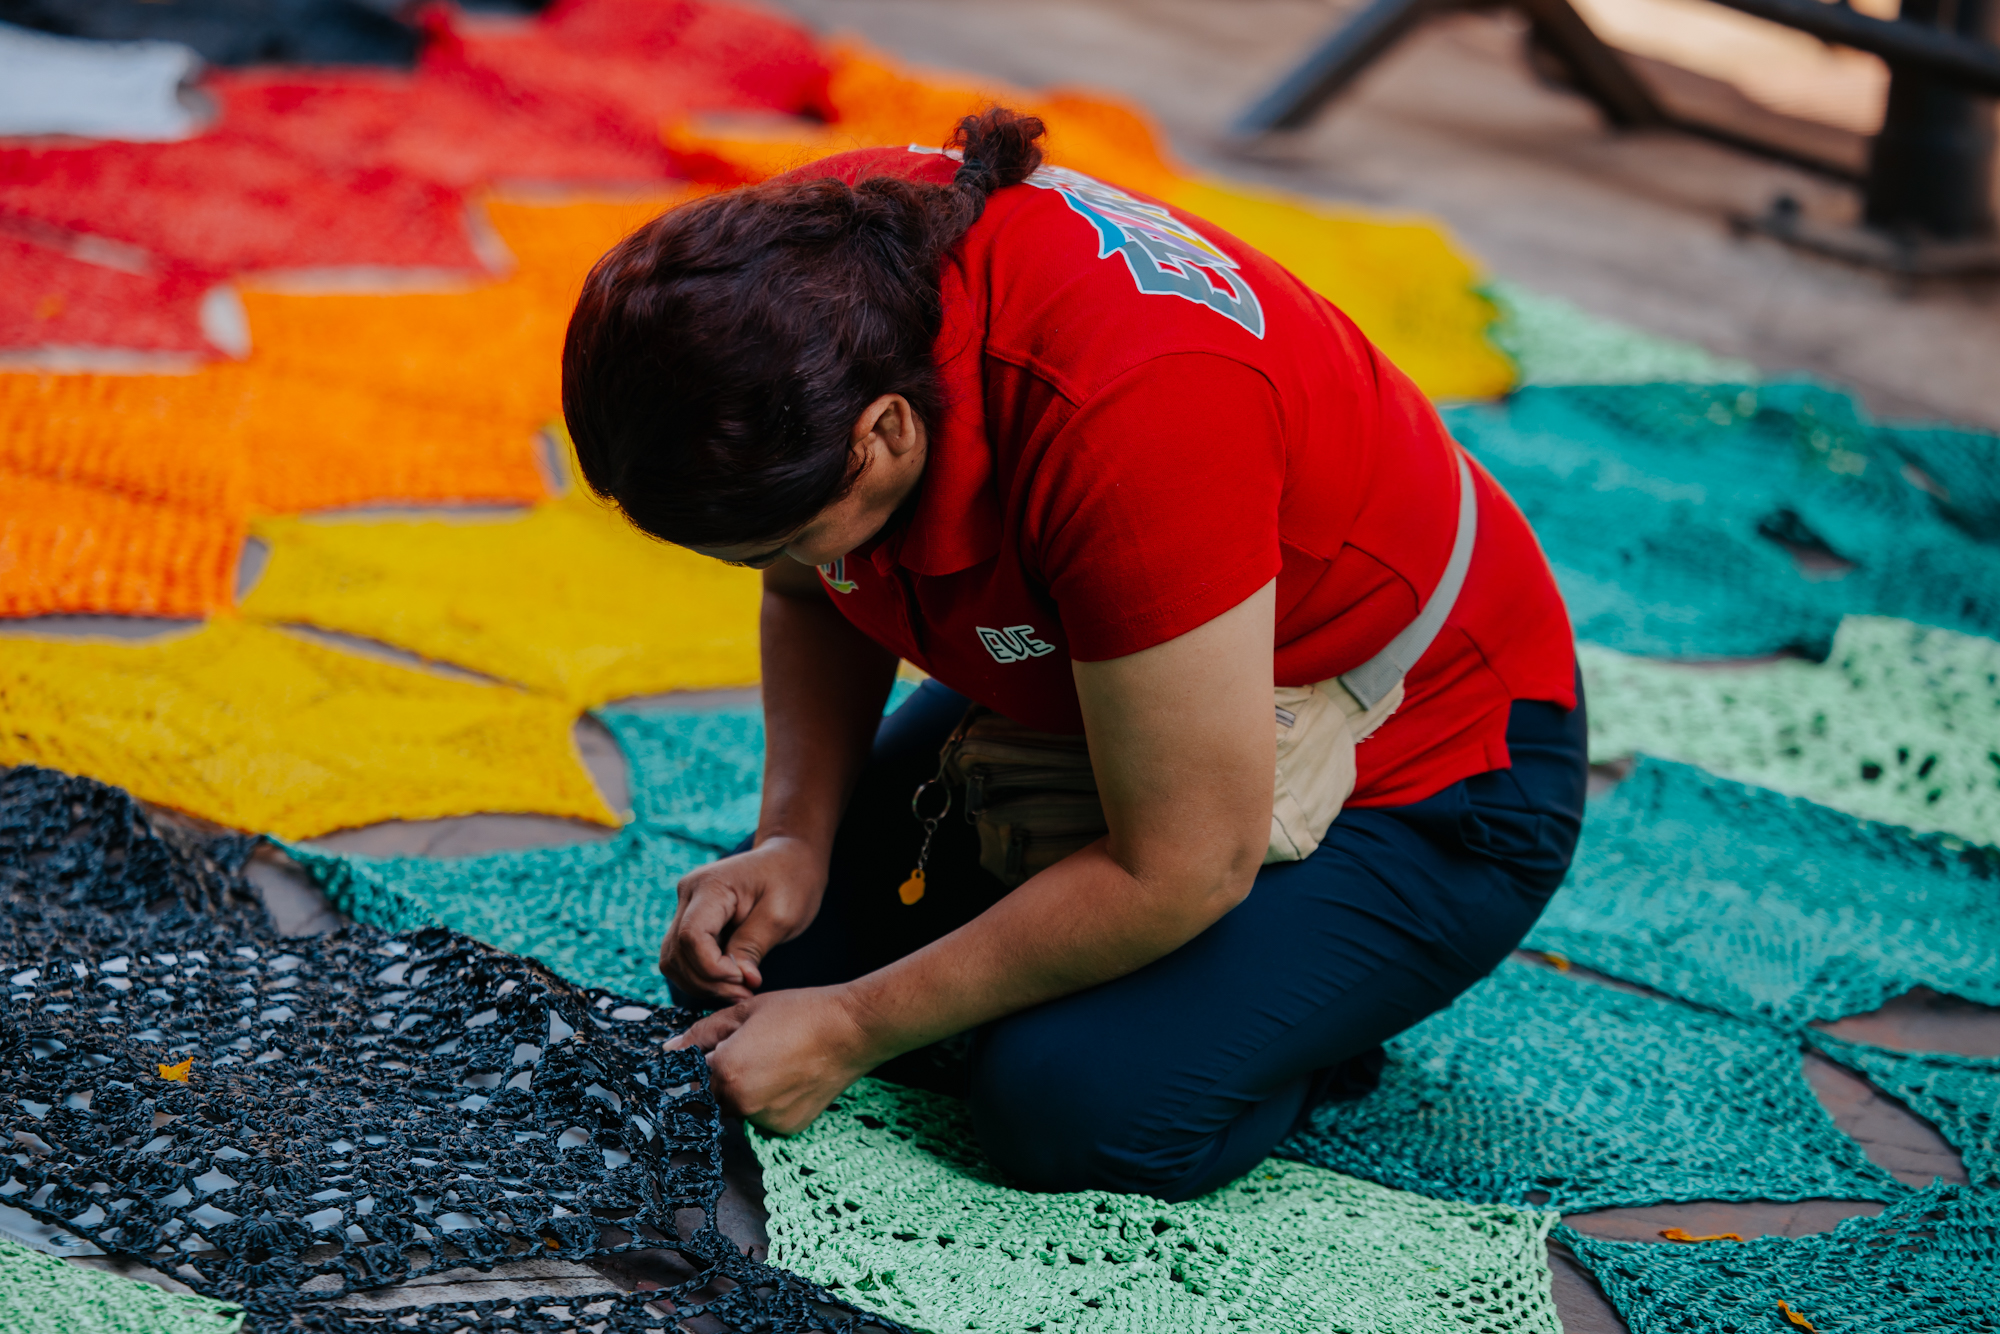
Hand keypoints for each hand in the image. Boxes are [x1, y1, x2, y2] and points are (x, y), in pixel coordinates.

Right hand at [663, 837, 826, 1002]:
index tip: (745, 980)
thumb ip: (753, 946)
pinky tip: (731, 981)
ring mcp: (686, 905)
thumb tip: (740, 981)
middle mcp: (689, 893)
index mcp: (711, 885)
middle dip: (708, 981)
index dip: (712, 968)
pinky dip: (702, 975)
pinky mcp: (690, 919)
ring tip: (739, 990)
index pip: (692, 937)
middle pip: (677, 952)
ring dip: (702, 983)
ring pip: (673, 959)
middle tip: (745, 993)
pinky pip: (683, 956)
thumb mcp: (782, 915)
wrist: (790, 858)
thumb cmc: (791, 880)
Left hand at [665, 986, 875, 1133]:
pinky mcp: (786, 1128)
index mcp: (725, 1071)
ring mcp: (765, 1120)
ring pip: (739, 1108)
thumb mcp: (744, 1011)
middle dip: (722, 1077)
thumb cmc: (799, 1013)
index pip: (690, 1077)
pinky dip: (769, 1102)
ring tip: (775, 1061)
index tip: (714, 1052)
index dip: (700, 1061)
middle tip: (752, 1051)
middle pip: (712, 1097)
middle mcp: (741, 1103)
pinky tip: (789, 1077)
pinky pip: (764, 1117)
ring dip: (745, 1091)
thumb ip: (702, 1033)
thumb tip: (670, 1050)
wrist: (850, 1031)